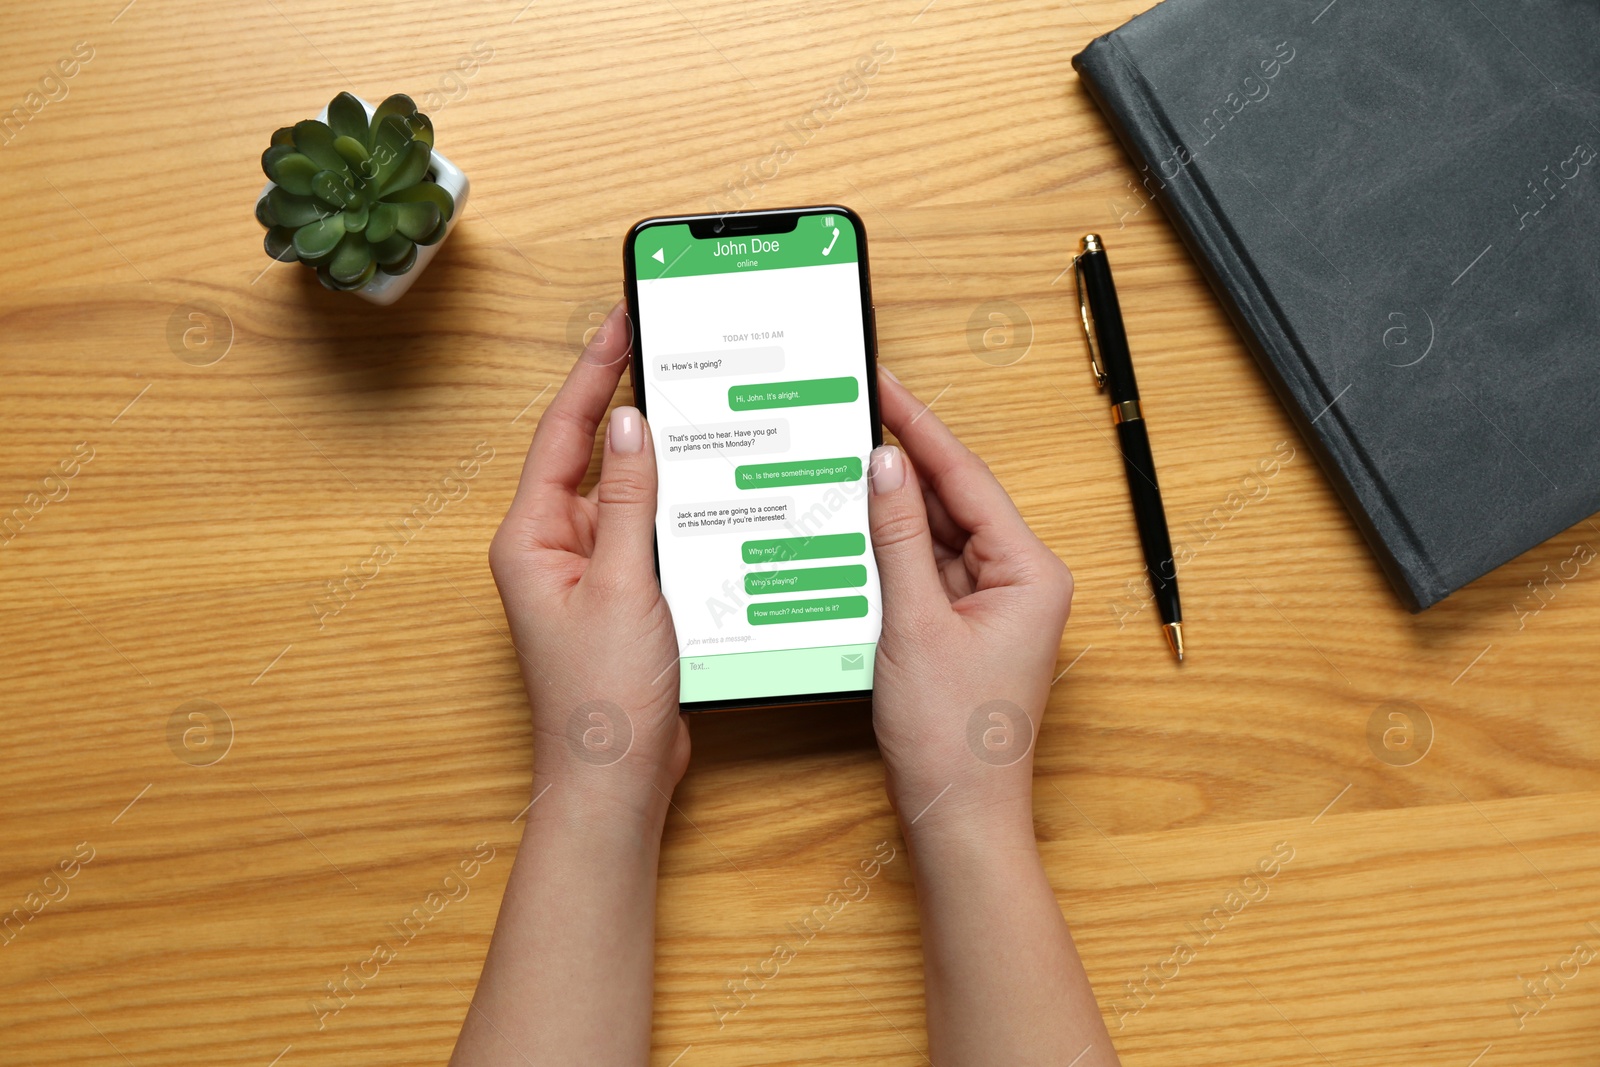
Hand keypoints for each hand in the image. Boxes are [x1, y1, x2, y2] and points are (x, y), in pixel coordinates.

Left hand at [488, 301, 688, 818]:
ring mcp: (590, 572)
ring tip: (696, 401)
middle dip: (626, 399)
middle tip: (660, 342)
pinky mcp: (624, 595)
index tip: (620, 323)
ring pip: (627, 493)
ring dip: (659, 456)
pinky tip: (710, 485)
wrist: (616, 779)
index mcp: (532, 538)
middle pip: (592, 454)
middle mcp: (554, 548)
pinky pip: (649, 531)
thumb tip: (633, 426)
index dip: (593, 373)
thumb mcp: (624, 585)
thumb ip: (631, 502)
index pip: (563, 433)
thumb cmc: (602, 698)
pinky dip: (676, 506)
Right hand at [867, 367, 1073, 839]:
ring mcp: (993, 606)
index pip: (967, 478)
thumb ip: (898, 537)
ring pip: (936, 537)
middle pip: (953, 502)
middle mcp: (1021, 582)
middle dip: (901, 466)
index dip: (920, 428)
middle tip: (852, 415)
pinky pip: (927, 573)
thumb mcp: (914, 624)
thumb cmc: (954, 737)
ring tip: (841, 467)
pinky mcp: (965, 629)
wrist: (957, 817)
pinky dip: (891, 555)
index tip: (885, 387)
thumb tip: (885, 466)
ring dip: (892, 513)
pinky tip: (854, 531)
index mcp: (1032, 572)